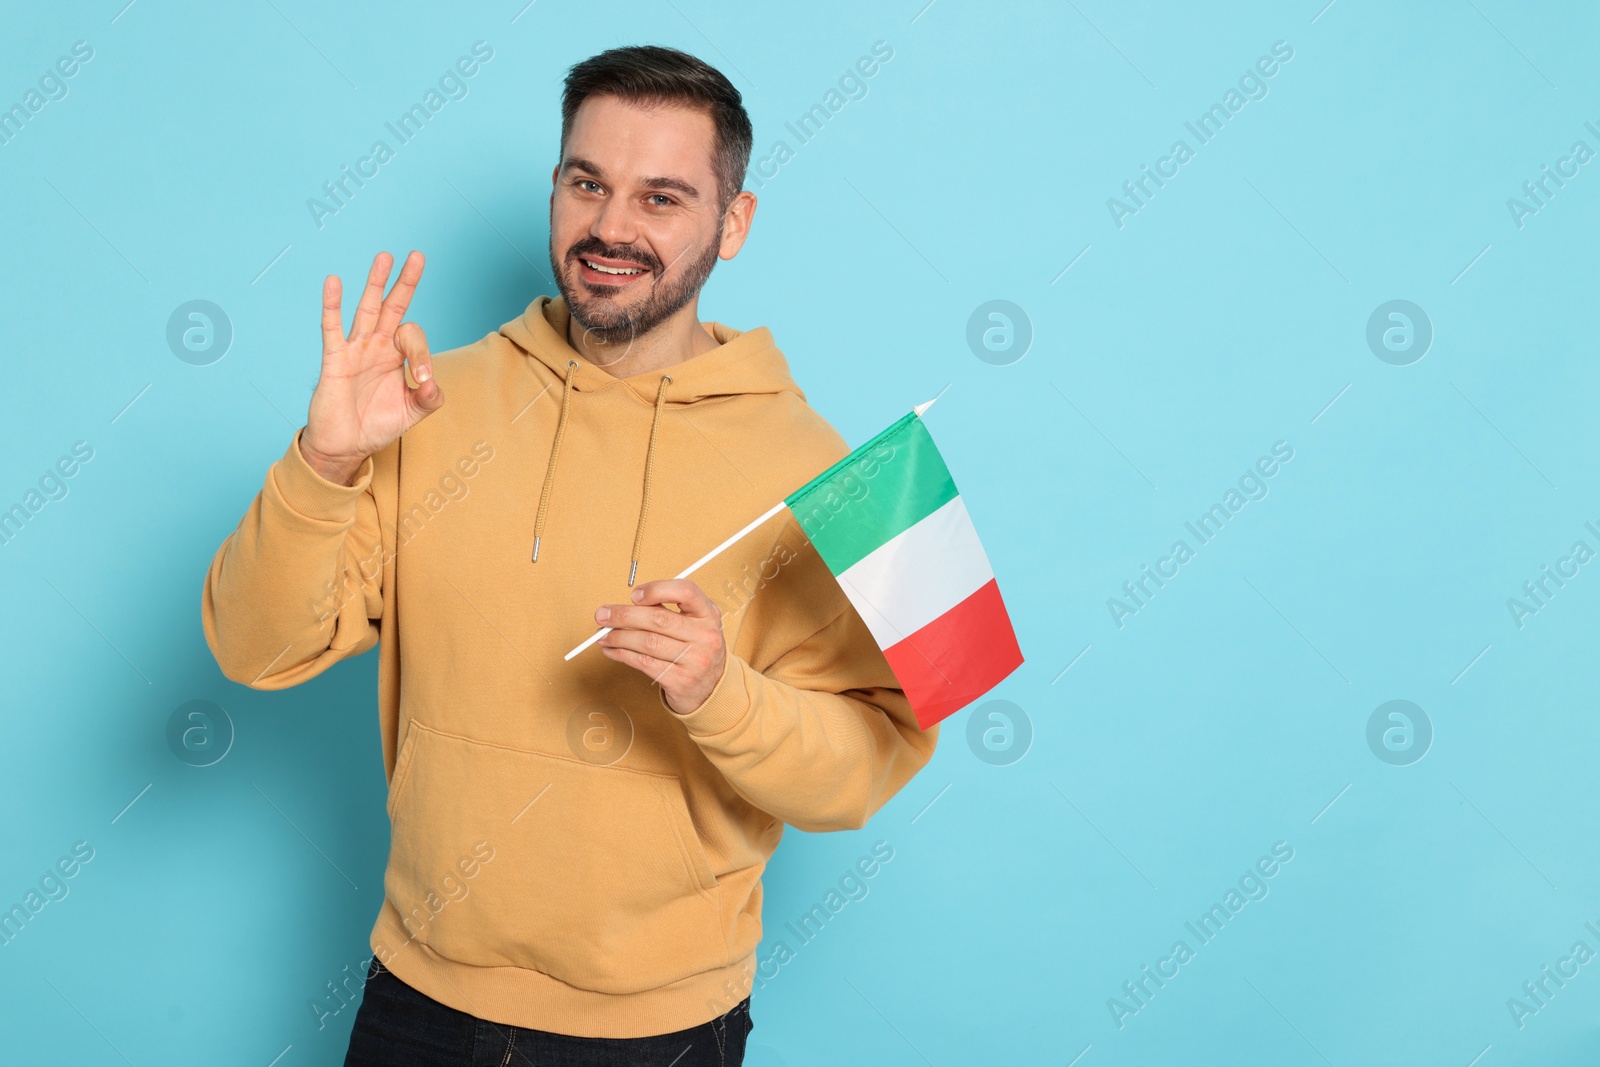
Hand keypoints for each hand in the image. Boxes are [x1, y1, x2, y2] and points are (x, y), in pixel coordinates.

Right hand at [300, 251, 440, 485]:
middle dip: (405, 282)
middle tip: (418, 256)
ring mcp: (355, 349)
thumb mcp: (413, 413)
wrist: (346, 446)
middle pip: (393, 306)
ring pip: (367, 309)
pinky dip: (332, 304)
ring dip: (376, 283)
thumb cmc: (377, 426)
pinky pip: (332, 327)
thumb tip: (431, 382)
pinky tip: (334, 281)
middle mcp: (377, 346)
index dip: (422, 355)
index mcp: (396, 356)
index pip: (414, 337)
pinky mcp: (335, 359)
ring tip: (385, 257)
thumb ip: (429, 398)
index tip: (420, 380)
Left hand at [595, 580, 725, 713]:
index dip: (657, 589)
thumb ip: (669, 610)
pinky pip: (644, 663)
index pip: (686, 591)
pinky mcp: (680, 681)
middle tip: (603, 615)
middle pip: (658, 619)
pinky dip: (622, 655)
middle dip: (624, 615)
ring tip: (603, 635)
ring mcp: (694, 660)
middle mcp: (705, 636)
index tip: (634, 595)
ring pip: (647, 642)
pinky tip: (612, 650)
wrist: (712, 689)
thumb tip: (629, 604)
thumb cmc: (696, 650)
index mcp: (709, 615)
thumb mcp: (694, 625)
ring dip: (618, 637)